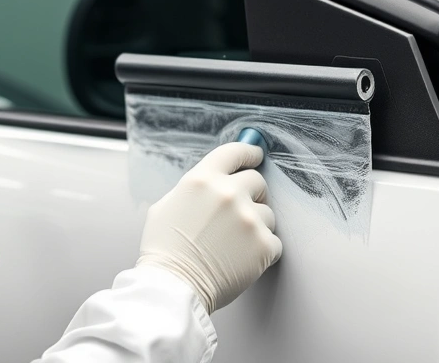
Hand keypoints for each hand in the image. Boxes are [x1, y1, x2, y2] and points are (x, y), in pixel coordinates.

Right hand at [136, 143, 281, 313]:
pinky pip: (274, 241)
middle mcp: (228, 193)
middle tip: (240, 213)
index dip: (248, 152)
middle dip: (252, 194)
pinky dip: (262, 250)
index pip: (234, 152)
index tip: (256, 155)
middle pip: (257, 180)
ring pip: (268, 213)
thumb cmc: (164, 250)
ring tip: (234, 243)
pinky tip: (241, 259)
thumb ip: (192, 189)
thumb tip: (210, 183)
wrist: (174, 286)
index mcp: (202, 180)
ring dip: (257, 225)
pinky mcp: (263, 245)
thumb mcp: (166, 205)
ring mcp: (249, 219)